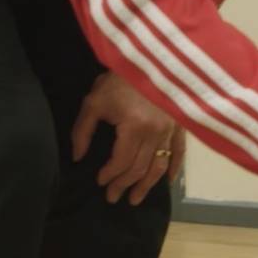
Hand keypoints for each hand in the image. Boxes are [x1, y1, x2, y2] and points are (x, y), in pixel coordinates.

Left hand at [72, 71, 184, 204]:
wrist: (149, 58)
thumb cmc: (119, 79)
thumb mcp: (94, 101)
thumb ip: (82, 131)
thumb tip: (78, 157)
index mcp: (134, 127)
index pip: (122, 161)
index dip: (110, 175)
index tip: (100, 181)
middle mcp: (155, 132)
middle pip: (140, 168)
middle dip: (125, 185)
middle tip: (113, 198)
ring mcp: (171, 130)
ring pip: (160, 165)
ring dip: (147, 185)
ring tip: (136, 199)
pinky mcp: (180, 125)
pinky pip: (180, 152)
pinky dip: (173, 168)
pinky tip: (167, 181)